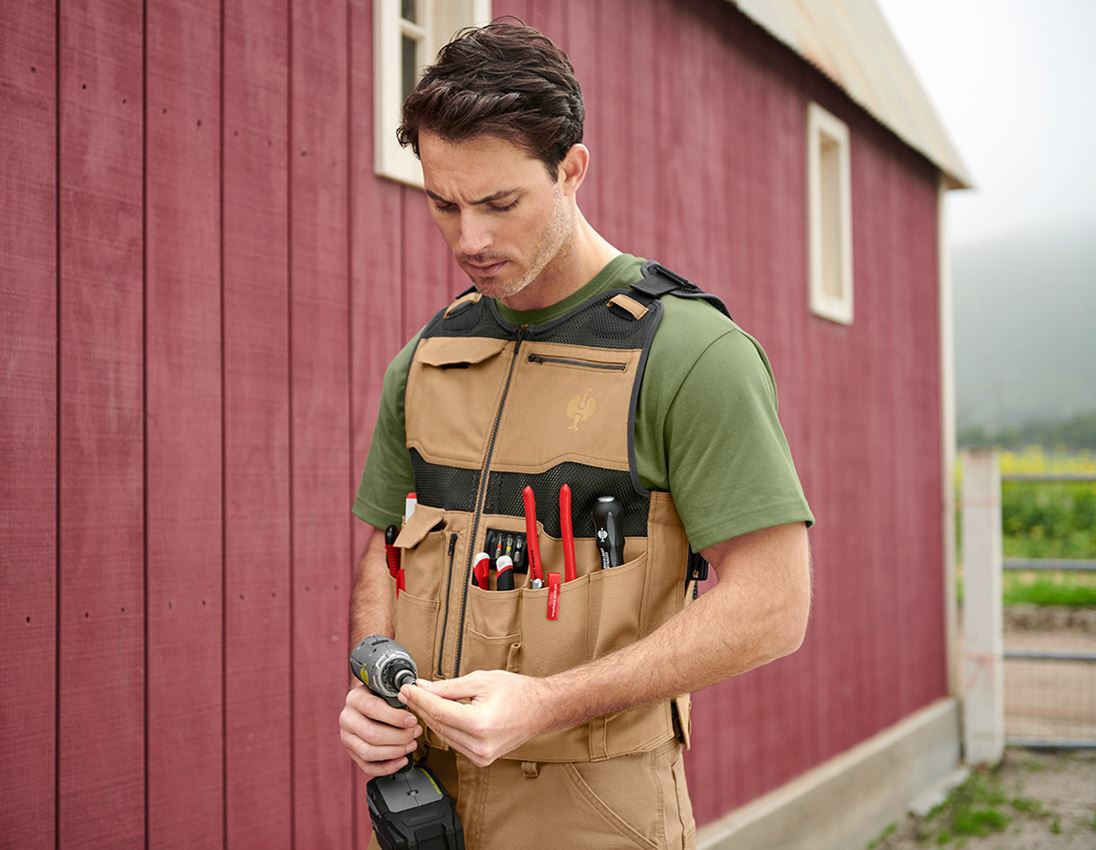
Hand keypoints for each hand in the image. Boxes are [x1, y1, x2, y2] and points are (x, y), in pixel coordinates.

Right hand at [339, 682, 422, 779]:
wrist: (369, 705)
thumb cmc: (382, 696)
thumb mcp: (387, 688)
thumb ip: (398, 691)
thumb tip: (416, 693)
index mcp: (355, 698)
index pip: (372, 708)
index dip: (395, 717)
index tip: (412, 720)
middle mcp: (347, 718)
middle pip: (372, 734)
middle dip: (399, 737)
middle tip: (415, 733)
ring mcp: (347, 738)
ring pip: (369, 752)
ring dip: (395, 752)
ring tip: (411, 745)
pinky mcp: (352, 754)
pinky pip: (368, 767)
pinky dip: (387, 767)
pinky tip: (402, 760)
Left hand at [398, 670, 549, 766]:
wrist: (541, 709)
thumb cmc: (517, 692)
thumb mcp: (481, 681)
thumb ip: (448, 687)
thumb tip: (423, 687)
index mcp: (479, 724)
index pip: (437, 711)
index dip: (418, 698)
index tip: (406, 688)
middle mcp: (479, 745)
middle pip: (438, 725)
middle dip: (422, 706)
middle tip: (410, 691)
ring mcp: (481, 755)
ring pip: (443, 735)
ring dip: (431, 717)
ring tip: (424, 699)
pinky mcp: (481, 759)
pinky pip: (454, 742)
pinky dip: (445, 728)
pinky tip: (441, 714)